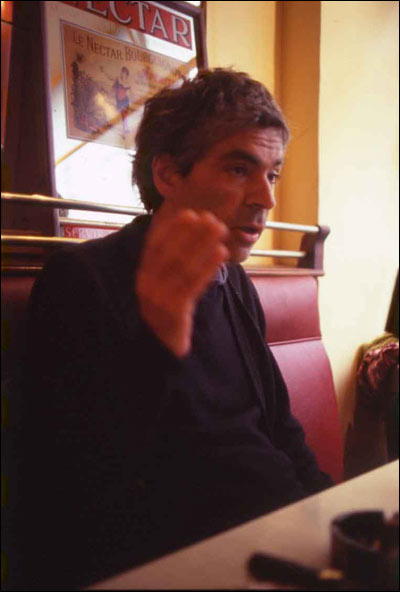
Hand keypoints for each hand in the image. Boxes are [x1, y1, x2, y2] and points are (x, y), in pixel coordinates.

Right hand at [135, 207, 228, 357]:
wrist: (163, 347)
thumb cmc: (170, 312)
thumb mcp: (168, 285)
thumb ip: (174, 263)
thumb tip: (193, 232)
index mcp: (144, 275)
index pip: (155, 246)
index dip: (172, 228)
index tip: (190, 214)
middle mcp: (147, 284)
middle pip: (171, 253)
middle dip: (192, 233)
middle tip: (212, 219)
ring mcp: (158, 298)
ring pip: (183, 266)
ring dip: (203, 245)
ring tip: (220, 231)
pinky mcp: (172, 311)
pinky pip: (192, 285)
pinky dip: (208, 266)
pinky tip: (221, 253)